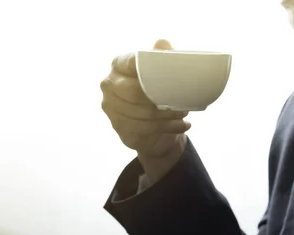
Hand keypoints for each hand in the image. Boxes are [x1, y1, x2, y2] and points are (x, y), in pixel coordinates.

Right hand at [101, 39, 189, 181]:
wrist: (152, 121)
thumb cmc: (157, 89)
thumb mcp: (163, 70)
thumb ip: (162, 56)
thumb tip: (161, 44)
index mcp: (118, 64)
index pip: (132, 64)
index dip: (149, 70)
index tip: (168, 77)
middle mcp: (109, 85)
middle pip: (135, 94)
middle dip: (161, 100)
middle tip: (183, 103)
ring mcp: (111, 108)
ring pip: (141, 115)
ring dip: (166, 117)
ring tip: (184, 114)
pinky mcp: (118, 128)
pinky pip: (143, 130)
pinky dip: (166, 129)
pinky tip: (180, 126)